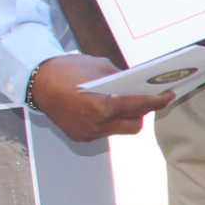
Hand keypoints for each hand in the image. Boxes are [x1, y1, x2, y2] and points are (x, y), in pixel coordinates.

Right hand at [26, 54, 171, 142]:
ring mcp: (88, 133)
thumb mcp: (99, 67)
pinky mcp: (80, 137)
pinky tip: (107, 109)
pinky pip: (105, 131)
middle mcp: (96, 124)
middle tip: (147, 99)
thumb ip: (122, 78)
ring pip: (120, 129)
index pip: (139, 106)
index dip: (157, 101)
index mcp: (102, 106)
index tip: (169, 96)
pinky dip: (110, 121)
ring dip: (126, 117)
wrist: (35, 82)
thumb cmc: (67, 70)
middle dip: (143, 112)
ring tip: (126, 103)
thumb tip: (140, 84)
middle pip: (135, 124)